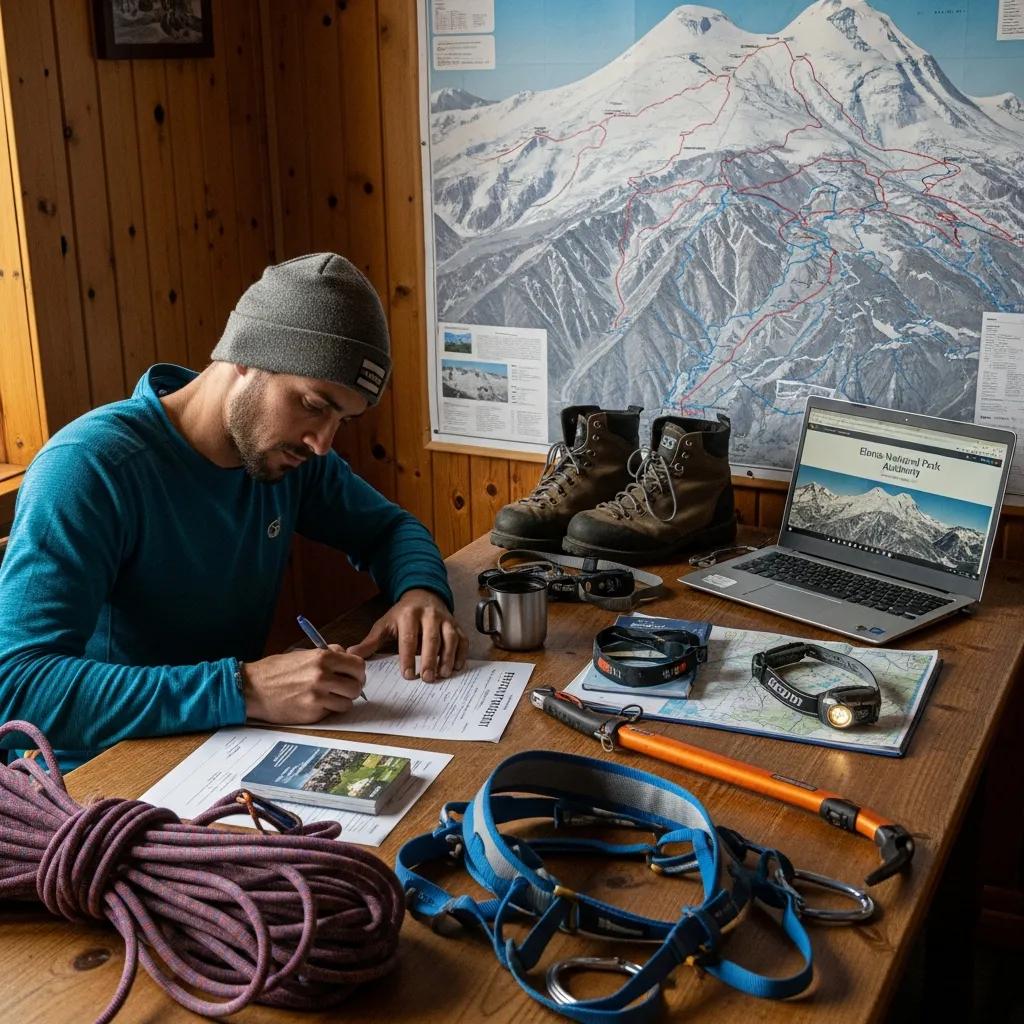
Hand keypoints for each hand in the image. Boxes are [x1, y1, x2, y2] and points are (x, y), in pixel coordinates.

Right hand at [241, 647, 365, 722]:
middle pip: (357, 686)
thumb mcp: (303, 653)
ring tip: (329, 697)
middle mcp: (323, 676)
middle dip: (353, 688)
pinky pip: (331, 712)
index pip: (358, 665)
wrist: (250, 688)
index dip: (358, 672)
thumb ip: (328, 654)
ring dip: (341, 701)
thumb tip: (347, 656)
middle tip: (344, 689)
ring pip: (347, 703)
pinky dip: (327, 710)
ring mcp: (318, 696)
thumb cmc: (275, 670)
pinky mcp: (312, 713)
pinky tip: (315, 704)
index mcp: (323, 657)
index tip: (353, 675)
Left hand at [348, 588, 467, 682]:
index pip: (409, 638)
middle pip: (431, 638)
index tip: (407, 675)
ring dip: (448, 656)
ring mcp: (445, 619)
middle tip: (427, 678)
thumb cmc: (402, 614)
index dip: (408, 657)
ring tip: (443, 674)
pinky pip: (462, 638)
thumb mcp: (385, 624)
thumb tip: (352, 654)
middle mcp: (429, 615)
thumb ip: (371, 641)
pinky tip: (458, 667)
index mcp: (408, 615)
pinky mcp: (456, 624)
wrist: (423, 594)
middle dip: (430, 659)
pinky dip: (462, 653)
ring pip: (450, 637)